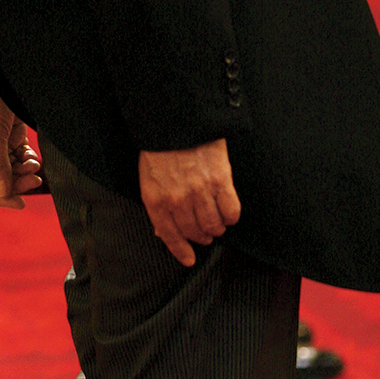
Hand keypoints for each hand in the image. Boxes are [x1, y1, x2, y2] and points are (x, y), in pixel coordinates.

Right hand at [0, 81, 41, 207]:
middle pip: (0, 180)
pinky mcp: (10, 136)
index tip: (20, 204)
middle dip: (18, 182)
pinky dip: (27, 160)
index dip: (0, 198)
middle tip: (35, 180)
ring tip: (35, 164)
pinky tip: (33, 157)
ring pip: (12, 170)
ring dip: (24, 171)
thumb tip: (3, 193)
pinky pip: (19, 157)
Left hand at [139, 140, 240, 265]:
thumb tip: (162, 230)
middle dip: (200, 237)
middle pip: (194, 232)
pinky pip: (231, 211)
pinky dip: (231, 216)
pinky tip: (228, 213)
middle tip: (204, 234)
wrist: (177, 120)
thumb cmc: (161, 147)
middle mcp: (178, 199)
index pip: (169, 235)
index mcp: (156, 199)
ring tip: (217, 224)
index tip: (189, 259)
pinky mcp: (220, 180)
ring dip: (216, 229)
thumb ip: (157, 204)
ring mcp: (200, 191)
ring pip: (214, 225)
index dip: (180, 250)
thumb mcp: (148, 178)